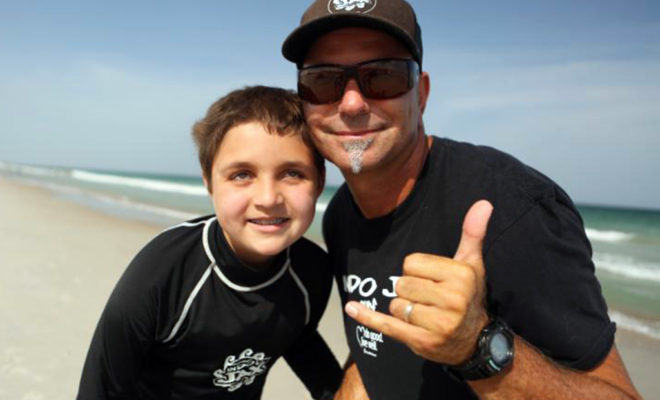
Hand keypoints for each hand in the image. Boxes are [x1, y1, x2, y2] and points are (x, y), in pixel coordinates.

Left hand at [344, 200, 492, 364]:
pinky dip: (367, 317)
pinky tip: (351, 308)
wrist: (474, 341)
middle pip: (401, 284)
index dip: (417, 271)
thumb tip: (483, 202)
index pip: (411, 263)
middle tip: (430, 300)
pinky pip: (387, 325)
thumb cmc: (468, 296)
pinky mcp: (422, 342)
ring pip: (395, 305)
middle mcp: (452, 300)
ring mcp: (438, 324)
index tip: (434, 281)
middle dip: (409, 291)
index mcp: (461, 275)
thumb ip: (472, 232)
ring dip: (404, 310)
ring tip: (425, 315)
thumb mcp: (472, 263)